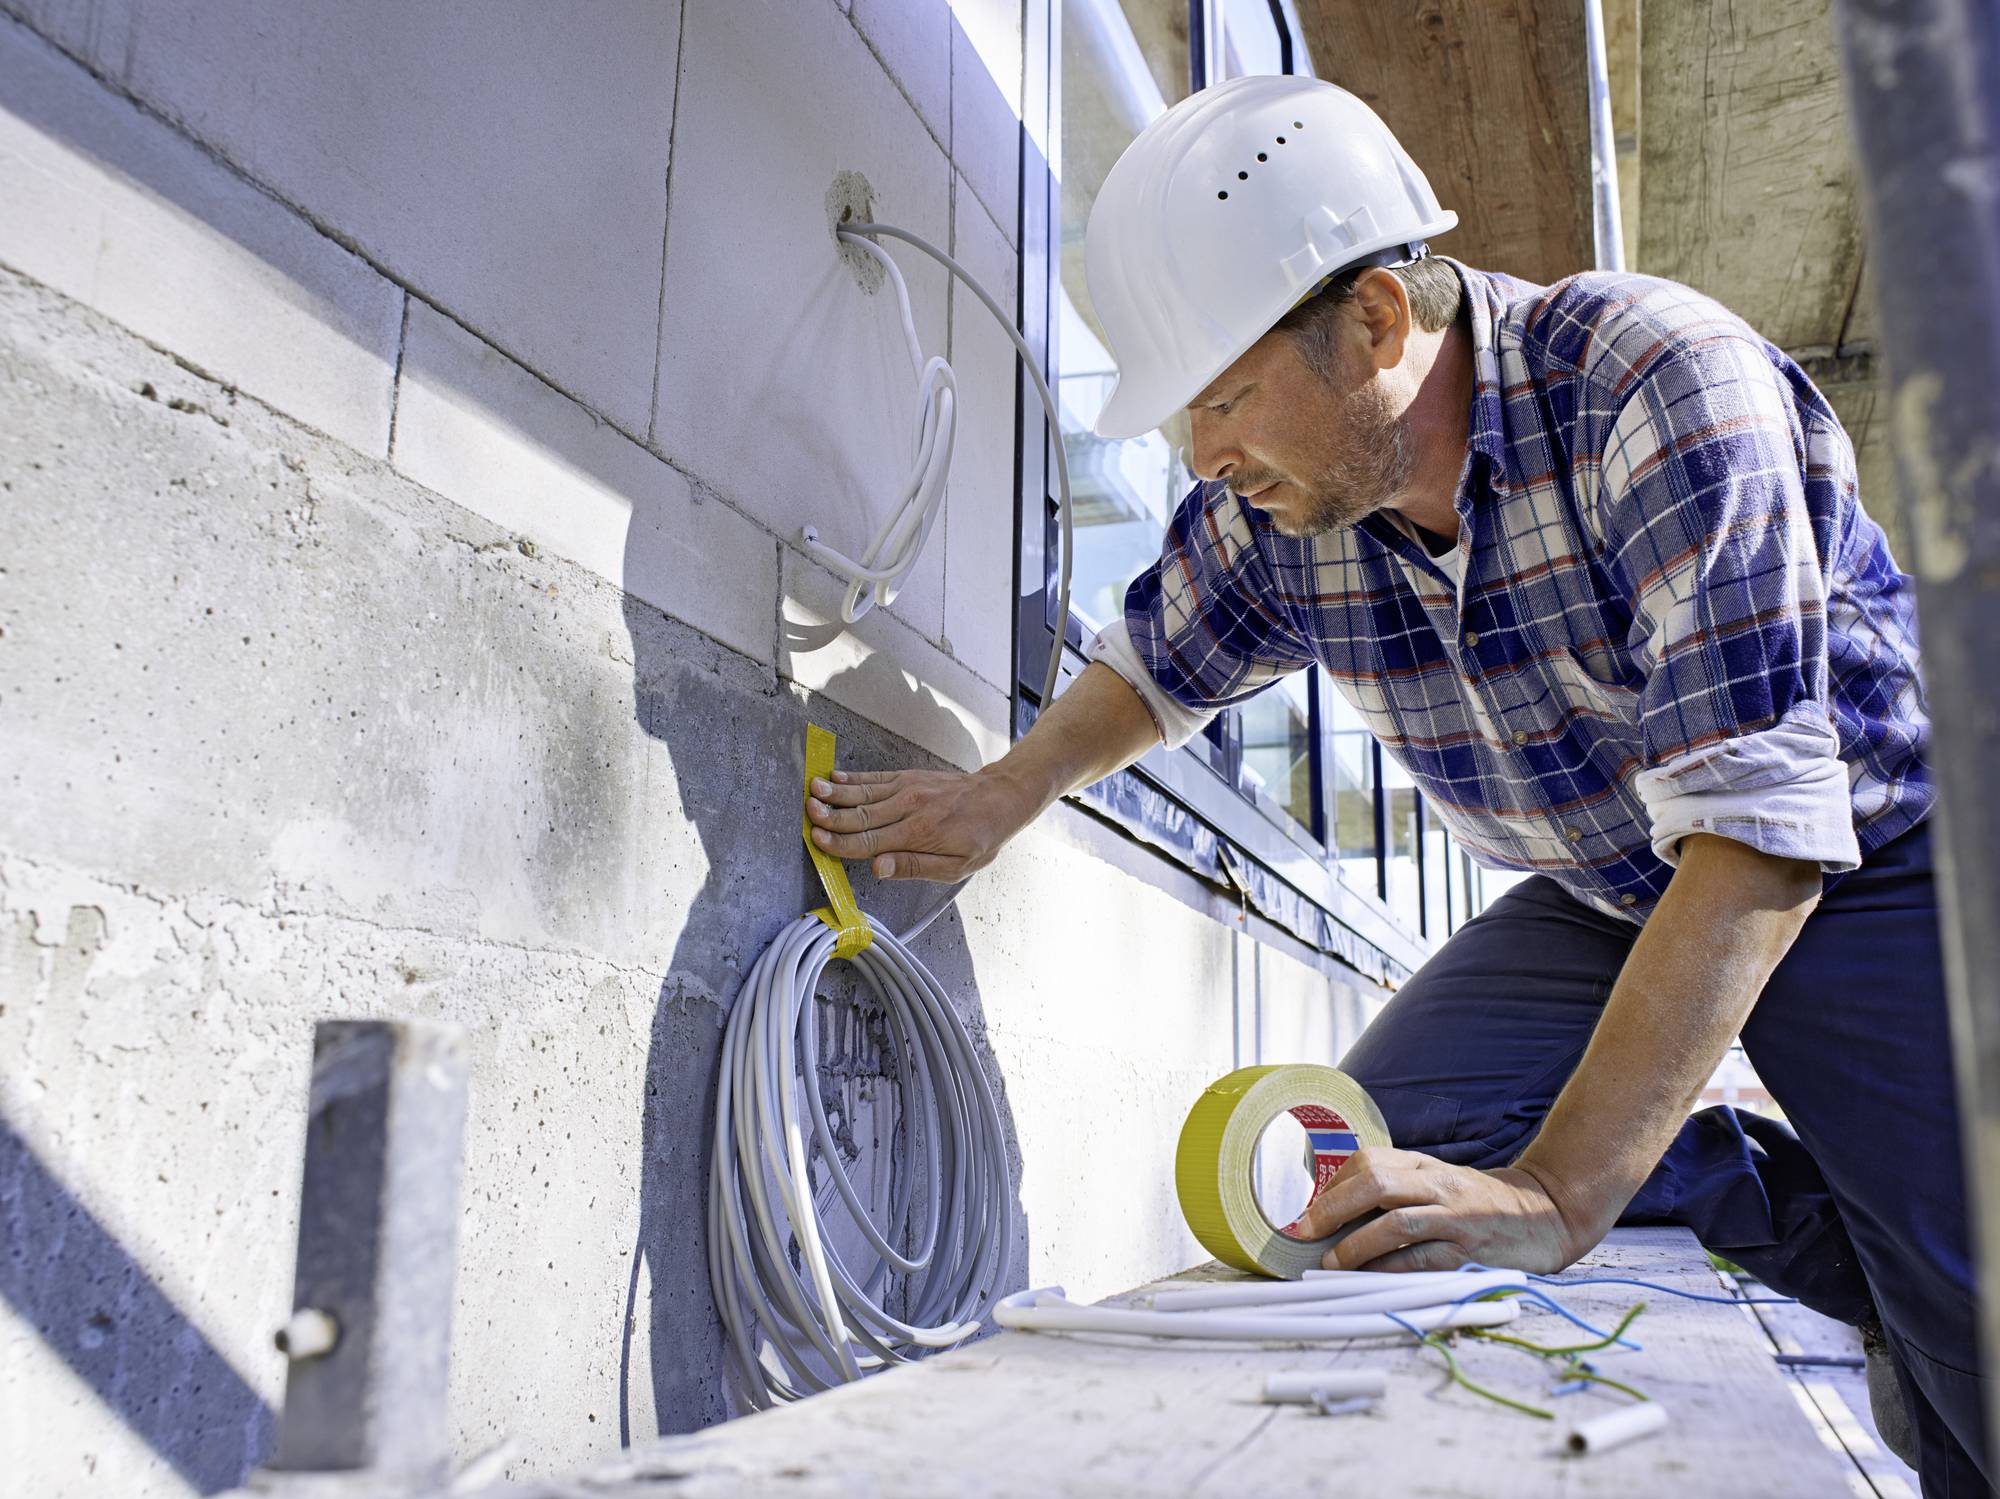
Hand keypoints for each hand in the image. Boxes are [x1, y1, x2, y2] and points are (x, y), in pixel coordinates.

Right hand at [805, 767, 1031, 881]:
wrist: (1000, 796)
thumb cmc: (980, 835)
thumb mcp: (956, 866)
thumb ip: (914, 866)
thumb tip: (879, 868)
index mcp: (917, 833)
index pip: (868, 840)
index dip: (839, 842)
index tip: (817, 839)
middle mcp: (908, 807)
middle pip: (859, 814)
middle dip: (830, 815)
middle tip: (806, 814)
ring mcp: (907, 788)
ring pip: (862, 793)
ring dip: (834, 792)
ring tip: (810, 792)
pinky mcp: (908, 778)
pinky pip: (874, 779)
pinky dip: (852, 778)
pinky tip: (833, 777)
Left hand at [1294, 1147, 1588, 1274]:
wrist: (1547, 1214)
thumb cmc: (1479, 1202)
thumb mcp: (1438, 1182)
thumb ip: (1397, 1189)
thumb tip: (1336, 1211)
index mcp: (1426, 1167)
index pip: (1369, 1162)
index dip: (1333, 1185)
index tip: (1309, 1209)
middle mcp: (1438, 1186)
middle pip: (1376, 1184)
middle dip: (1333, 1208)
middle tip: (1306, 1231)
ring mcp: (1456, 1219)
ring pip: (1397, 1223)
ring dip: (1356, 1244)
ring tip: (1331, 1263)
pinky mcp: (1470, 1252)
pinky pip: (1423, 1261)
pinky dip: (1391, 1270)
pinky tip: (1369, 1280)